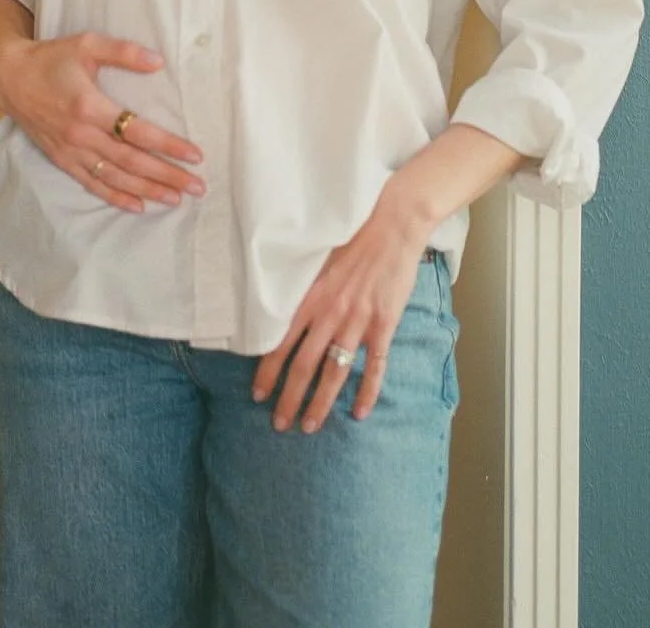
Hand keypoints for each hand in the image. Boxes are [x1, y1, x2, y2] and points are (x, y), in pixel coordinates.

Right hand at [0, 29, 205, 212]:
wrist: (10, 77)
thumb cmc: (51, 58)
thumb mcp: (87, 44)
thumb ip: (123, 52)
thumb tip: (158, 61)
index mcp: (89, 106)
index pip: (137, 132)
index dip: (168, 145)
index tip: (195, 155)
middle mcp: (81, 134)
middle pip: (131, 161)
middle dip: (166, 175)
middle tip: (197, 186)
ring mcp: (70, 151)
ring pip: (114, 177)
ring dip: (147, 190)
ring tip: (175, 199)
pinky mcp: (62, 159)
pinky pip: (91, 183)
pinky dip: (115, 196)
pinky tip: (137, 206)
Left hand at [252, 211, 428, 429]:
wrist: (392, 223)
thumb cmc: (352, 235)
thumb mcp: (316, 257)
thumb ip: (301, 285)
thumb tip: (278, 306)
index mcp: (310, 297)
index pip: (280, 342)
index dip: (268, 372)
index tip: (257, 394)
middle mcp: (329, 313)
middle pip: (304, 366)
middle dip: (289, 398)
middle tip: (279, 424)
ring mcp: (357, 321)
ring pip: (334, 372)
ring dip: (321, 403)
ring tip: (309, 427)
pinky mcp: (384, 324)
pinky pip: (375, 366)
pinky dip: (367, 392)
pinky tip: (359, 414)